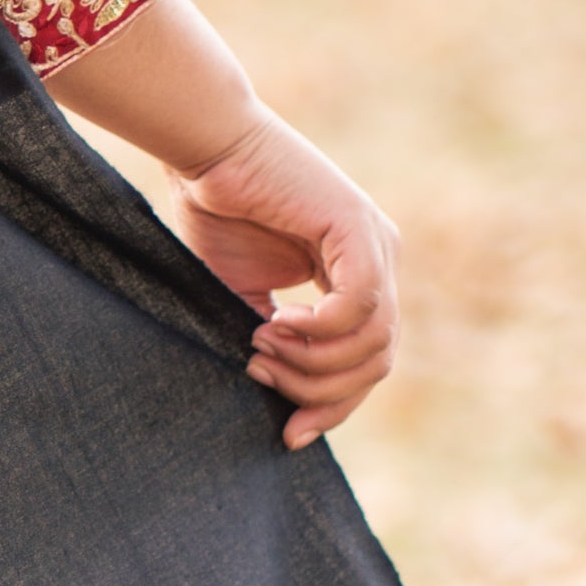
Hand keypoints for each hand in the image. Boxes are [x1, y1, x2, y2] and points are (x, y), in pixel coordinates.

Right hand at [169, 110, 399, 446]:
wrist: (205, 150)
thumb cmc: (216, 211)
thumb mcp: (245, 296)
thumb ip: (275, 342)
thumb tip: (277, 401)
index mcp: (359, 275)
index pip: (368, 362)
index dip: (333, 407)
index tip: (287, 436)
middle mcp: (381, 261)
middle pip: (378, 362)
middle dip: (321, 391)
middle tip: (260, 379)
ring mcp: (377, 245)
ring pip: (374, 343)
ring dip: (312, 362)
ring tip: (259, 346)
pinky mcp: (359, 231)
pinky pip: (359, 307)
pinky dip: (318, 331)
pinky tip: (275, 324)